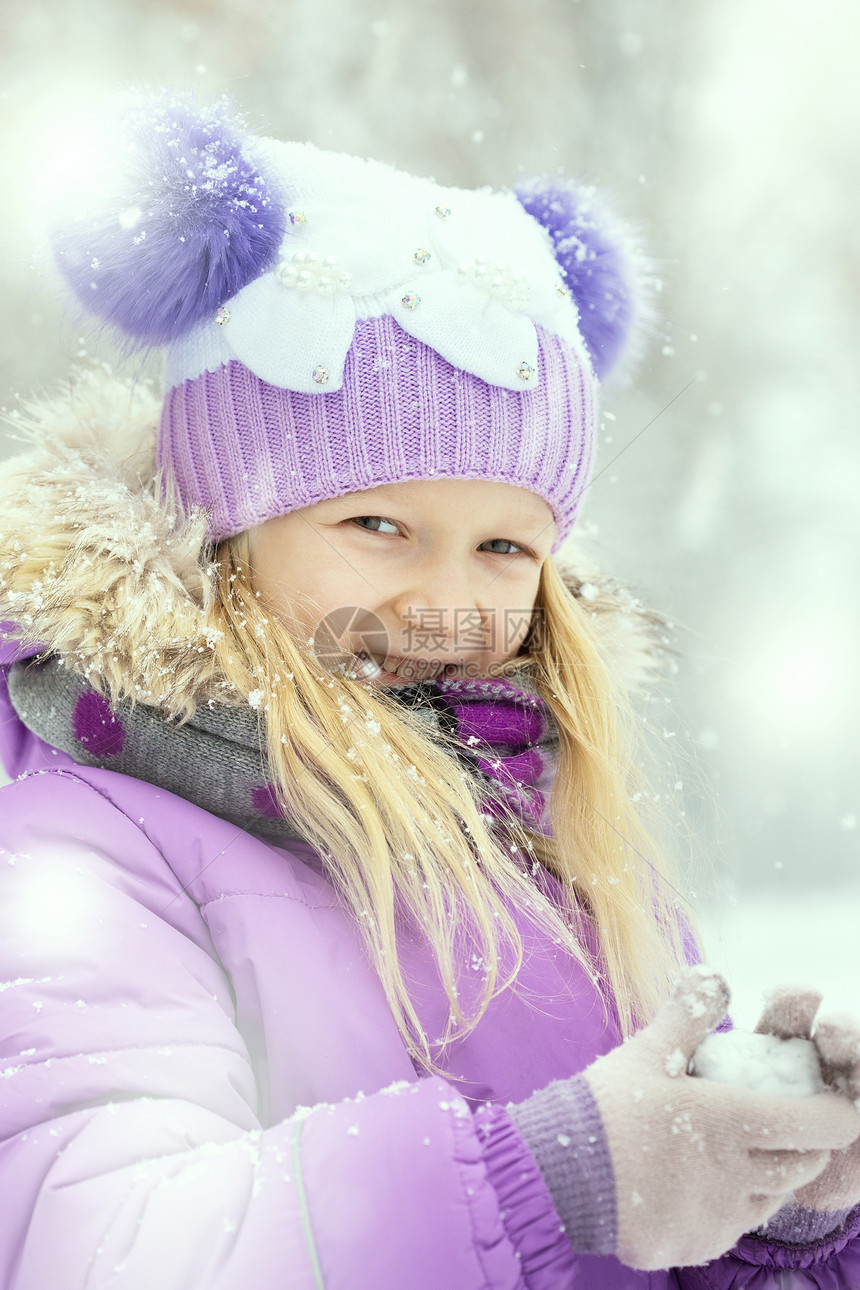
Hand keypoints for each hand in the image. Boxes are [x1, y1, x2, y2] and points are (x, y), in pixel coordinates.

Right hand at [583, 967, 858, 1269]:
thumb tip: (712, 973)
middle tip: (790, 1127)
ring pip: (769, 1200)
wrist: (559, 1175)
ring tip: (743, 1156)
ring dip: (770, 1179)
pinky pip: (732, 1228)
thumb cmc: (606, 1108)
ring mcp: (716, 1216)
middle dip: (807, 1147)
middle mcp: (734, 1175)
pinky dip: (732, 1208)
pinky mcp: (695, 1244)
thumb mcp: (648, 1051)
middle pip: (800, 1166)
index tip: (838, 1108)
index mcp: (728, 1121)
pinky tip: (702, 1188)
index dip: (834, 1116)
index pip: (812, 1125)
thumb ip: (688, 1014)